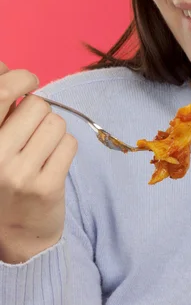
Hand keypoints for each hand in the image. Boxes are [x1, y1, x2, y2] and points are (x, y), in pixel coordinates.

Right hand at [0, 61, 77, 263]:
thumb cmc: (4, 179)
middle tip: (31, 133)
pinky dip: (64, 149)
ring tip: (40, 151)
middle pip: (36, 105)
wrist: (16, 237)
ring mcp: (19, 174)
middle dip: (38, 114)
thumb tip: (8, 67)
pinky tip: (51, 165)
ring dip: (53, 132)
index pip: (1, 92)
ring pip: (56, 123)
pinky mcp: (46, 186)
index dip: (20, 78)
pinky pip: (69, 143)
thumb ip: (0, 110)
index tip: (28, 79)